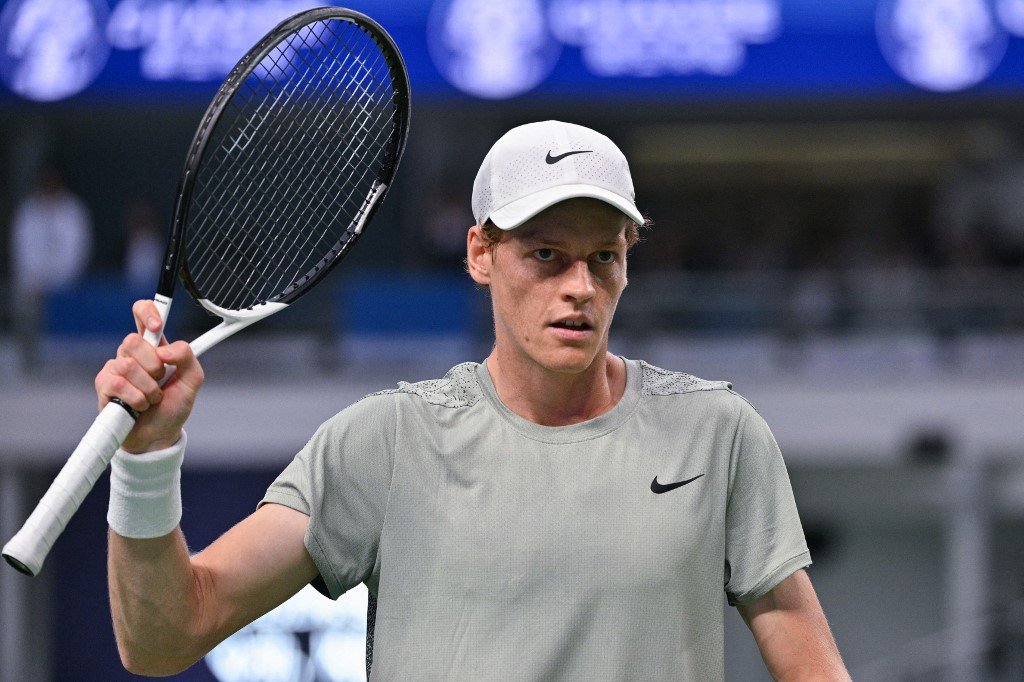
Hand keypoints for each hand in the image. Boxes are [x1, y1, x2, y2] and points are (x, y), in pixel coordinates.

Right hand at [95, 300, 204, 452]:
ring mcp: (116, 368)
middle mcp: (132, 354)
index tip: (157, 326)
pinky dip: (136, 399)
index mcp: (154, 346)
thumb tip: (164, 350)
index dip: (147, 312)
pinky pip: (118, 384)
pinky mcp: (104, 386)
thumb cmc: (172, 407)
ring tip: (151, 399)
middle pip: (133, 340)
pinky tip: (138, 406)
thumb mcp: (192, 381)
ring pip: (128, 365)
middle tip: (159, 381)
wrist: (159, 435)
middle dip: (153, 365)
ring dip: (148, 388)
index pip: (142, 313)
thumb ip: (187, 357)